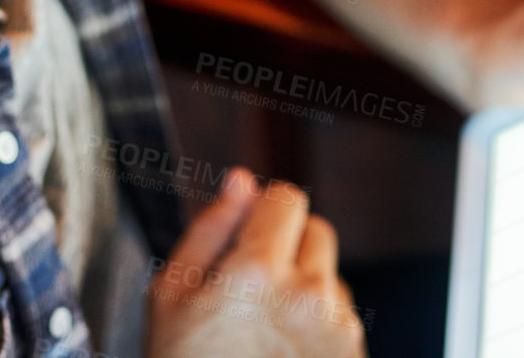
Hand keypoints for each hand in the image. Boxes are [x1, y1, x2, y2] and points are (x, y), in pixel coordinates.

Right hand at [146, 168, 365, 357]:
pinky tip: (283, 356)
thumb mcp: (170, 299)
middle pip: (316, 230)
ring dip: (306, 289)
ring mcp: (338, 331)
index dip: (262, 213)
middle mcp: (309, 297)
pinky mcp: (353, 357)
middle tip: (251, 291)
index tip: (247, 236)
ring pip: (330, 277)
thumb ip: (209, 229)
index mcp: (257, 274)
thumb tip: (242, 182)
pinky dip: (319, 327)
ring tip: (262, 335)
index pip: (286, 198)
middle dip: (288, 247)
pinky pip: (342, 318)